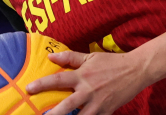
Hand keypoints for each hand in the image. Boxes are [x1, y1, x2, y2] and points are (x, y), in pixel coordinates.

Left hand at [27, 50, 151, 114]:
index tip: (29, 89)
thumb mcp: (91, 57)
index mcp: (82, 76)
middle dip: (53, 114)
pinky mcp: (106, 111)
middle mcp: (88, 91)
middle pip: (66, 105)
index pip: (58, 80)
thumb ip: (70, 57)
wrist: (136, 70)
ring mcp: (98, 103)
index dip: (42, 84)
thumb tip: (51, 57)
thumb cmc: (112, 62)